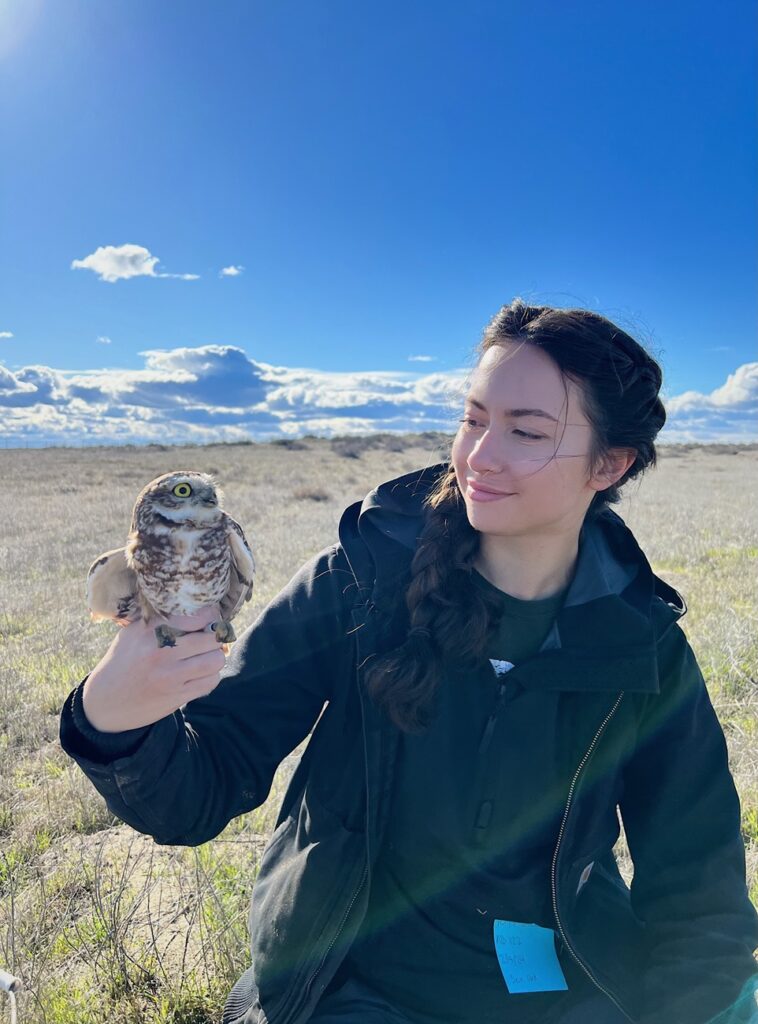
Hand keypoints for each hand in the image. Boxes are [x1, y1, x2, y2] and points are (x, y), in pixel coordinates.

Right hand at [82, 605, 226, 732]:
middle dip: (216, 636)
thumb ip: (161, 618)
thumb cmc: (123, 661)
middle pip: (212, 637)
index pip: (198, 615)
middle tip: (211, 637)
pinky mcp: (177, 696)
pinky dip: (211, 676)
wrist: (105, 703)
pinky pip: (211, 682)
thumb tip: (198, 606)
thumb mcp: (133, 632)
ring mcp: (170, 676)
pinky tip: (199, 674)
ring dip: (215, 657)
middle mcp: (161, 651)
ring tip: (206, 656)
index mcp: (150, 630)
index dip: (211, 615)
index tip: (210, 618)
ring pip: (216, 660)